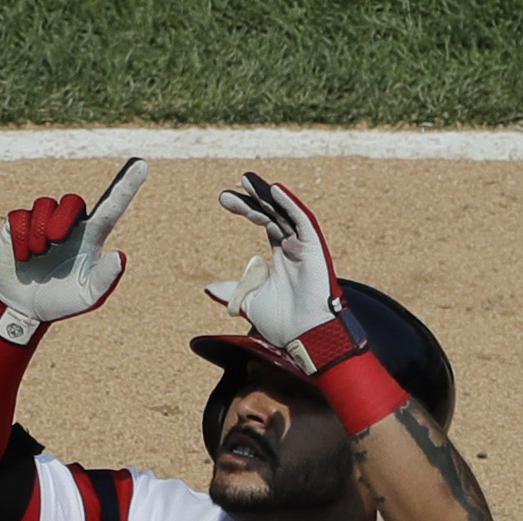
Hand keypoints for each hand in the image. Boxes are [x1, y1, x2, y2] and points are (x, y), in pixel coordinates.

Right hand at [0, 158, 146, 327]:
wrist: (24, 308)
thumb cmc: (62, 301)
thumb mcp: (87, 297)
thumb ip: (105, 279)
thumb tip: (119, 256)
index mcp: (92, 235)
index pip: (112, 207)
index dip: (127, 186)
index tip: (142, 164)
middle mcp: (71, 223)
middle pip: (73, 200)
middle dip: (62, 220)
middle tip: (55, 242)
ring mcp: (44, 221)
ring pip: (45, 205)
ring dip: (39, 234)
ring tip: (37, 255)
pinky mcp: (19, 223)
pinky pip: (20, 217)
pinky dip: (22, 239)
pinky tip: (23, 256)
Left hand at [205, 171, 342, 353]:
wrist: (303, 337)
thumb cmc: (283, 322)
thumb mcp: (250, 301)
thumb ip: (233, 290)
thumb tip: (208, 288)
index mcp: (282, 255)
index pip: (264, 222)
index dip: (245, 209)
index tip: (224, 199)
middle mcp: (294, 246)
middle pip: (271, 214)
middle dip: (250, 201)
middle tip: (226, 194)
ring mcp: (305, 246)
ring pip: (284, 212)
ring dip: (267, 196)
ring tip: (247, 181)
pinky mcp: (314, 248)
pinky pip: (302, 221)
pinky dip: (288, 205)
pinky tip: (273, 190)